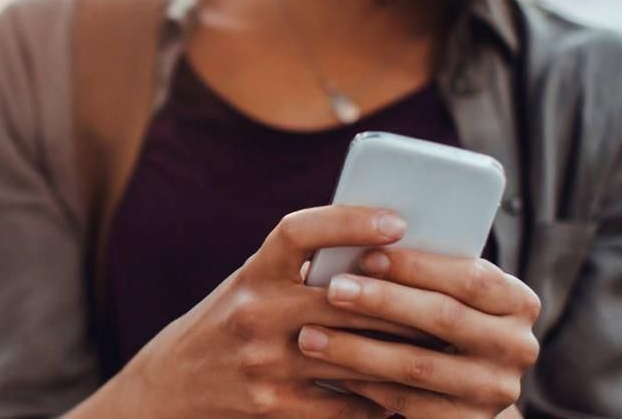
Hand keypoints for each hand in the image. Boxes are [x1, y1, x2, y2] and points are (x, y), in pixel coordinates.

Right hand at [70, 206, 424, 418]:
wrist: (171, 385)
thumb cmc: (229, 324)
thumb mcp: (252, 286)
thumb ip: (302, 272)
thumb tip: (384, 254)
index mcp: (253, 272)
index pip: (301, 232)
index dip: (349, 220)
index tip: (396, 221)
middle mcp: (255, 311)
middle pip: (346, 300)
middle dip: (403, 302)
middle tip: (451, 298)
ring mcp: (263, 361)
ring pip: (353, 354)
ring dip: (401, 353)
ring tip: (440, 348)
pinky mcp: (271, 405)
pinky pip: (343, 402)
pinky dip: (378, 399)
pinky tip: (402, 392)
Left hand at [296, 248, 541, 417]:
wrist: (462, 389)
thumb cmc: (440, 320)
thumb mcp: (449, 293)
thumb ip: (424, 272)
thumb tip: (362, 239)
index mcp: (518, 302)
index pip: (469, 276)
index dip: (416, 266)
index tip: (365, 255)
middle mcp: (518, 347)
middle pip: (443, 318)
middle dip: (382, 302)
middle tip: (333, 290)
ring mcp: (496, 390)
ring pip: (418, 365)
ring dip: (358, 349)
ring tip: (311, 336)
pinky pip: (407, 402)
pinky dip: (365, 385)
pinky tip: (331, 372)